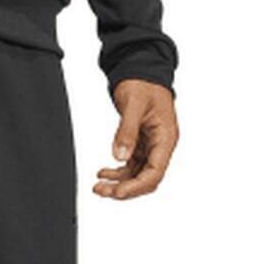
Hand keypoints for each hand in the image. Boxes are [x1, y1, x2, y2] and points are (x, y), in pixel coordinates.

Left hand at [94, 80, 178, 199]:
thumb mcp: (134, 105)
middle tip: (102, 190)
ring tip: (98, 185)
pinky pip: (131, 165)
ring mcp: (151, 146)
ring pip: (137, 174)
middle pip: (146, 179)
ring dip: (118, 182)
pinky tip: (103, 172)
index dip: (136, 186)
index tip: (117, 192)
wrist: (141, 71)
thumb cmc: (143, 83)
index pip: (155, 172)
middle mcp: (161, 145)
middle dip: (125, 188)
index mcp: (166, 138)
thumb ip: (126, 131)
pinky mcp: (141, 144)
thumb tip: (120, 156)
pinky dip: (117, 171)